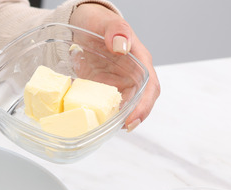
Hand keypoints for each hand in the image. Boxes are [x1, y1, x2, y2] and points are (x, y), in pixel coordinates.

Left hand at [70, 3, 159, 131]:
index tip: (133, 119)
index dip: (144, 105)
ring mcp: (116, 83)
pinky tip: (92, 121)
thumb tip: (121, 46)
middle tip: (123, 129)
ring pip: (123, 106)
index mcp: (139, 60)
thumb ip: (115, 31)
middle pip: (140, 101)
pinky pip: (105, 104)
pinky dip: (101, 114)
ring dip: (117, 118)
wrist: (80, 23)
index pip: (150, 87)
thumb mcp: (105, 21)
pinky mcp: (102, 88)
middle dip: (134, 117)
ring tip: (106, 128)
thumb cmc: (97, 21)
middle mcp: (131, 75)